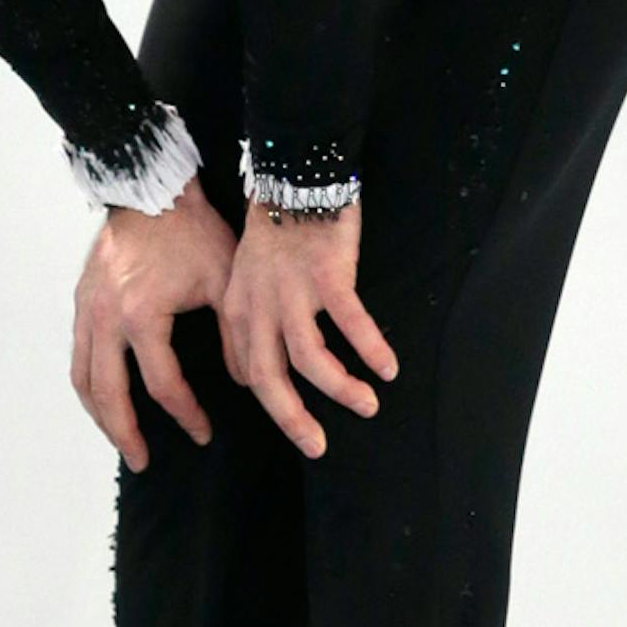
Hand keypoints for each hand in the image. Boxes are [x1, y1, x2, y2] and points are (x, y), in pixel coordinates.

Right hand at [71, 173, 235, 471]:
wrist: (151, 189)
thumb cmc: (192, 231)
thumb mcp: (223, 281)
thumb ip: (234, 335)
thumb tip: (246, 382)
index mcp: (141, 316)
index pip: (162, 385)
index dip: (185, 415)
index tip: (204, 433)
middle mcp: (105, 318)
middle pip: (108, 394)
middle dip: (126, 433)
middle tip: (144, 461)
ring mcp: (87, 309)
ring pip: (82, 378)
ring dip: (100, 414)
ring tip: (121, 438)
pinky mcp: (81, 300)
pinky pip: (76, 354)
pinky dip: (88, 383)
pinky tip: (105, 396)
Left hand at [220, 198, 398, 458]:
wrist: (291, 179)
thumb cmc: (274, 231)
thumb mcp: (243, 278)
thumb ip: (248, 321)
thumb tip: (251, 374)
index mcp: (238, 308)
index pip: (246, 370)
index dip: (269, 400)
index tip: (294, 420)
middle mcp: (260, 305)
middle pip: (269, 378)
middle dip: (292, 419)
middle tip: (316, 447)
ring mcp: (293, 292)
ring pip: (309, 359)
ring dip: (339, 389)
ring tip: (367, 406)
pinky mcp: (328, 276)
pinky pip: (350, 323)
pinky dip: (370, 349)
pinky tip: (388, 368)